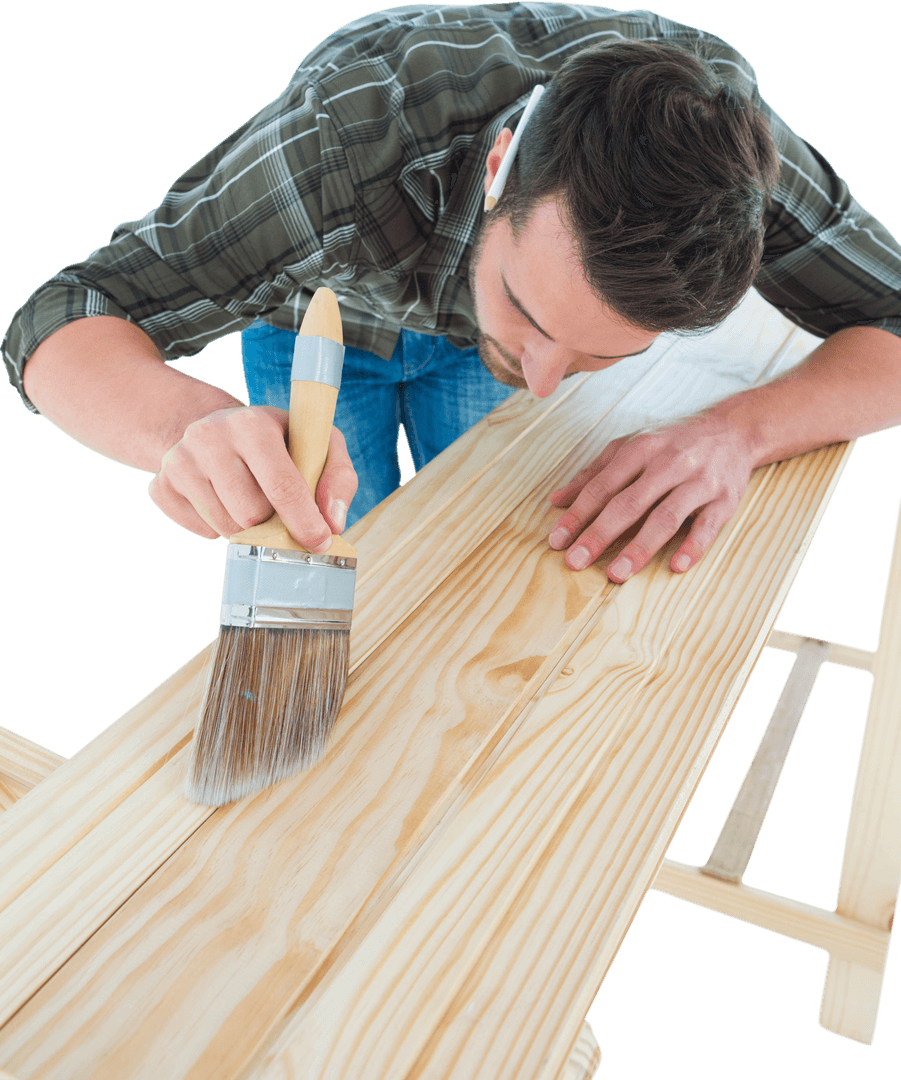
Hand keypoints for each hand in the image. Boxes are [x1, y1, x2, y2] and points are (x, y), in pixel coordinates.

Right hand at [147, 405, 356, 547]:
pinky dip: (219, 528)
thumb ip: (338, 478)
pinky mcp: (161, 485)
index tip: (319, 541)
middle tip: (275, 506)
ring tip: (250, 500)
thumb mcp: (316, 444)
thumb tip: (332, 523)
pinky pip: (201, 531)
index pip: (282, 486)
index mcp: (251, 424)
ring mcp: (179, 461)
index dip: (304, 521)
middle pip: (251, 514)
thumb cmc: (276, 441)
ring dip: (247, 527)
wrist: (215, 428)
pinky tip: (224, 501)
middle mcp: (209, 437)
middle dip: (271, 520)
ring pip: (226, 527)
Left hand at [547, 413, 755, 581]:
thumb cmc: (672, 443)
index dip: (578, 514)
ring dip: (640, 547)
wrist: (733, 430)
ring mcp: (699, 481)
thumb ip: (593, 473)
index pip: (603, 486)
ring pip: (666, 517)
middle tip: (576, 561)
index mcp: (641, 449)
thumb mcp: (631, 447)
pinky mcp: (725, 499)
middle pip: (629, 503)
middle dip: (600, 534)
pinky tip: (676, 566)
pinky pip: (708, 526)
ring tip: (616, 574)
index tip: (557, 541)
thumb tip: (556, 501)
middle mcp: (669, 463)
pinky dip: (693, 546)